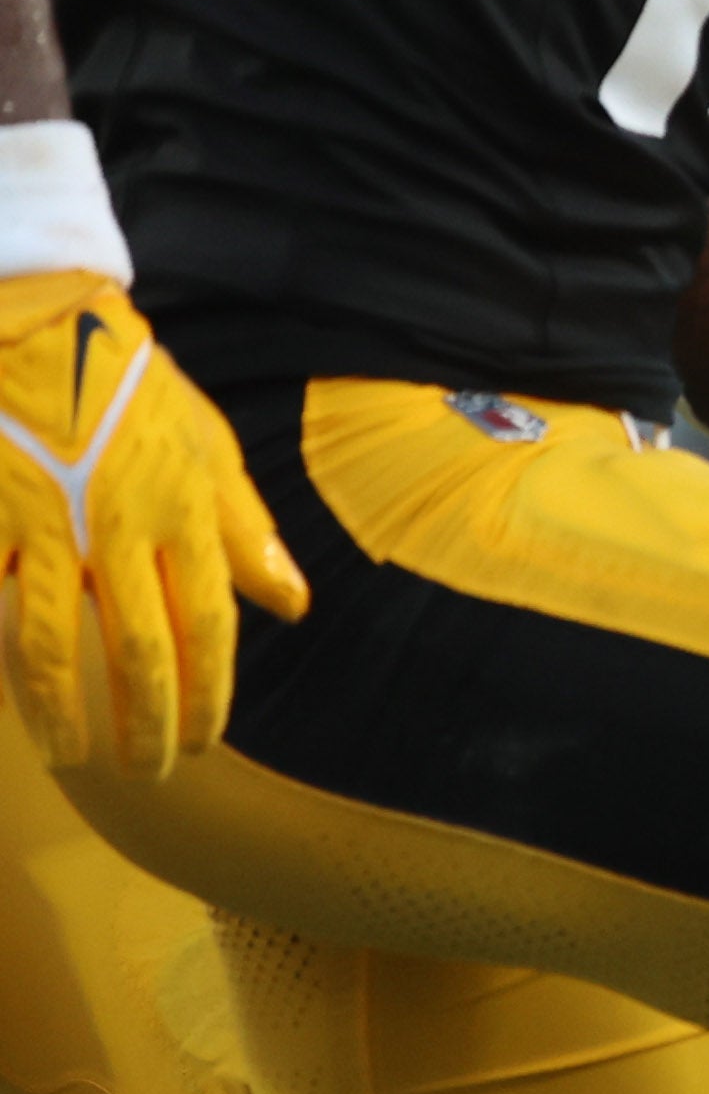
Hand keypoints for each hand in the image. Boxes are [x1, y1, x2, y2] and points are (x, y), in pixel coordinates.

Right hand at [0, 274, 305, 773]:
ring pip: (51, 646)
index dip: (209, 693)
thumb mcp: (208, 447)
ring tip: (75, 756)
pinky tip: (16, 696)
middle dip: (146, 722)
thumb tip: (293, 606)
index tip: (204, 742)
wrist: (41, 322)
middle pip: (138, 651)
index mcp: (182, 511)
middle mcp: (117, 528)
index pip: (207, 627)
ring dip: (66, 712)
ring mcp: (44, 528)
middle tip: (149, 771)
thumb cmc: (131, 387)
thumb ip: (247, 531)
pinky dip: (6, 655)